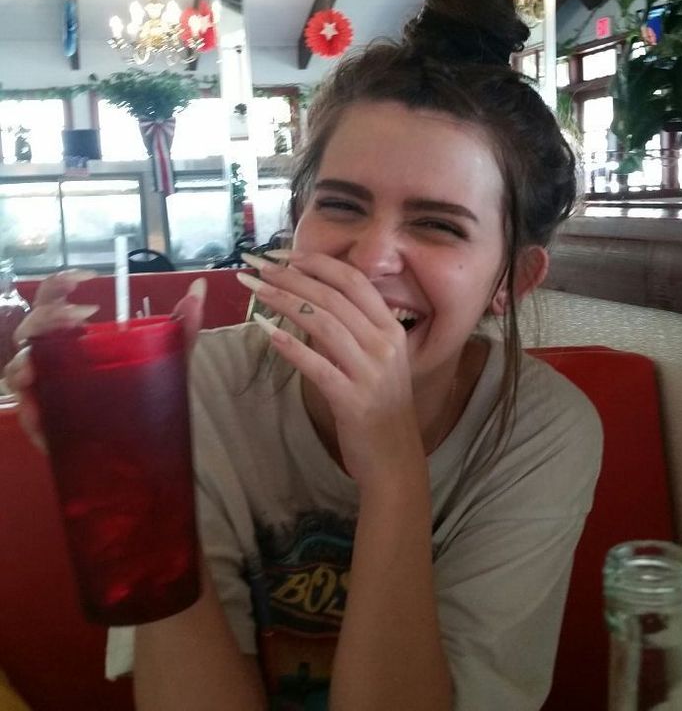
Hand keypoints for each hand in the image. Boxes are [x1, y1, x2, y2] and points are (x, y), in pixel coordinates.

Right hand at [3, 272, 206, 450]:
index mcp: (79, 336)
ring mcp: (50, 389)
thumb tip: (200, 287)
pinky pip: (28, 413)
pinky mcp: (48, 423)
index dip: (60, 284)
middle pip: (31, 328)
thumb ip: (185, 325)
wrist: (147, 442)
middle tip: (82, 318)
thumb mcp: (169, 357)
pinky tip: (40, 410)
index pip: (55, 300)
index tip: (86, 279)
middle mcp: (57, 358)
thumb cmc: (148, 391)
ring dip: (27, 362)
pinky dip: (30, 409)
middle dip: (47, 317)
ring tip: (44, 366)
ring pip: (19, 368)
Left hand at [238, 252, 424, 489]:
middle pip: (332, 296)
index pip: (353, 281)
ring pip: (321, 322)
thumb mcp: (377, 360)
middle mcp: (385, 343)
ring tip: (253, 289)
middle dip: (291, 276)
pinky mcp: (353, 400)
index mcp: (391, 328)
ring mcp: (371, 372)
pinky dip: (289, 346)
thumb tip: (310, 301)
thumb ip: (352, 330)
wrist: (396, 458)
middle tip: (257, 266)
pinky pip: (316, 366)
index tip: (285, 254)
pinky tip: (264, 330)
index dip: (318, 263)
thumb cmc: (381, 407)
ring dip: (283, 300)